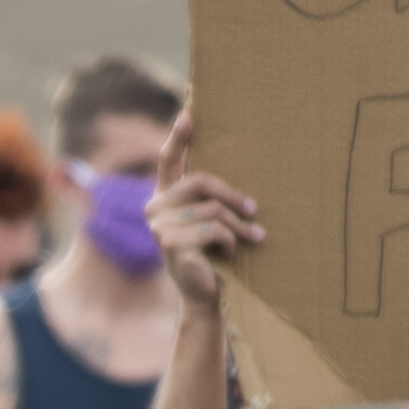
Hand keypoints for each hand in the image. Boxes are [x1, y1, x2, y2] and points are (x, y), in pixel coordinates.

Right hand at [145, 112, 262, 308]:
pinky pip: (212, 229)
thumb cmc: (211, 254)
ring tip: (253, 237)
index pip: (168, 161)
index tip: (188, 113)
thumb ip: (208, 199)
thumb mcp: (208, 221)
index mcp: (164, 197)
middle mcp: (154, 207)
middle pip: (201, 182)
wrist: (203, 295)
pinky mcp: (170, 243)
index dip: (178, 137)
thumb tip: (234, 177)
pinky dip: (230, 241)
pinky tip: (230, 253)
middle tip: (254, 210)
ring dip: (238, 226)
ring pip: (212, 209)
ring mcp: (159, 226)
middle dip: (232, 196)